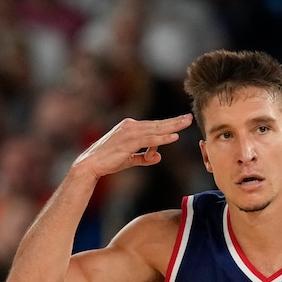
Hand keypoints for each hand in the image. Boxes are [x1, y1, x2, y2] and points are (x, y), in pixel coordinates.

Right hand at [71, 113, 191, 178]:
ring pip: (156, 129)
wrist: (91, 164)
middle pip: (157, 124)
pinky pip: (150, 139)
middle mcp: (130, 126)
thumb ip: (144, 157)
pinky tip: (174, 137)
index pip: (153, 125)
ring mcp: (129, 132)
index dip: (169, 124)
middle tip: (189, 118)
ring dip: (172, 127)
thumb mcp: (130, 158)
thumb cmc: (109, 161)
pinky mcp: (129, 142)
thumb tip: (158, 156)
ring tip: (186, 124)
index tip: (182, 121)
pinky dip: (162, 138)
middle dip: (175, 121)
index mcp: (130, 127)